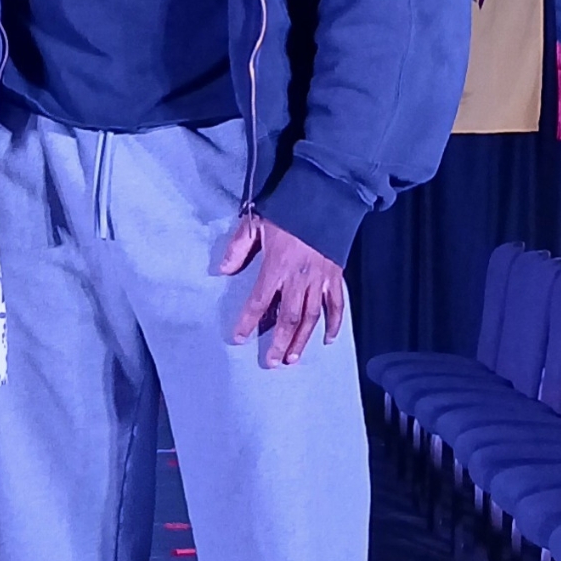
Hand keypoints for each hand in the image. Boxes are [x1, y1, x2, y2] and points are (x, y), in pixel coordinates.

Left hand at [220, 214, 345, 368]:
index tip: (239, 338)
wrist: (325, 199)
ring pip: (311, 317)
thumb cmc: (287, 210)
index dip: (248, 322)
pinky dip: (334, 324)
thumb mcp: (255, 222)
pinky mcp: (336, 277)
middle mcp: (299, 278)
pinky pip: (336, 305)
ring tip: (292, 358)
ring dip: (302, 340)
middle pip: (288, 318)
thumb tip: (223, 270)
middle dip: (279, 342)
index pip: (260, 301)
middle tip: (271, 362)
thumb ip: (239, 247)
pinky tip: (327, 339)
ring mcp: (320, 280)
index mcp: (277, 266)